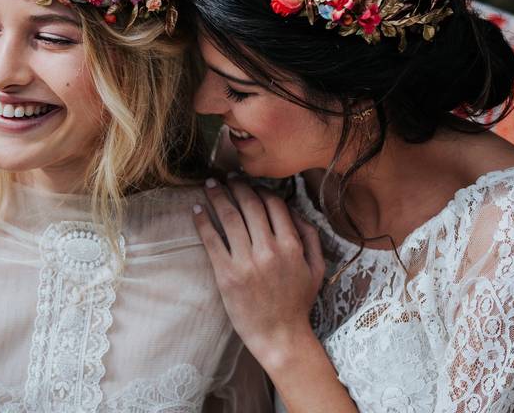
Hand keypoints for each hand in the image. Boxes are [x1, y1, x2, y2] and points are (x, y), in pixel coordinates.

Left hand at [192, 178, 325, 369]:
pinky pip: (212, 240)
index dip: (260, 189)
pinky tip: (197, 208)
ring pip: (230, 217)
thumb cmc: (298, 303)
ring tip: (210, 184)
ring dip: (218, 196)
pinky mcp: (226, 274)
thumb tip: (296, 211)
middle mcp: (269, 250)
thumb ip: (310, 237)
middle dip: (237, 186)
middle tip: (226, 177)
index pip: (274, 205)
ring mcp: (246, 262)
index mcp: (292, 246)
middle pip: (250, 205)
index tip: (250, 183)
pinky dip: (203, 221)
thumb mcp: (316, 269)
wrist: (280, 336)